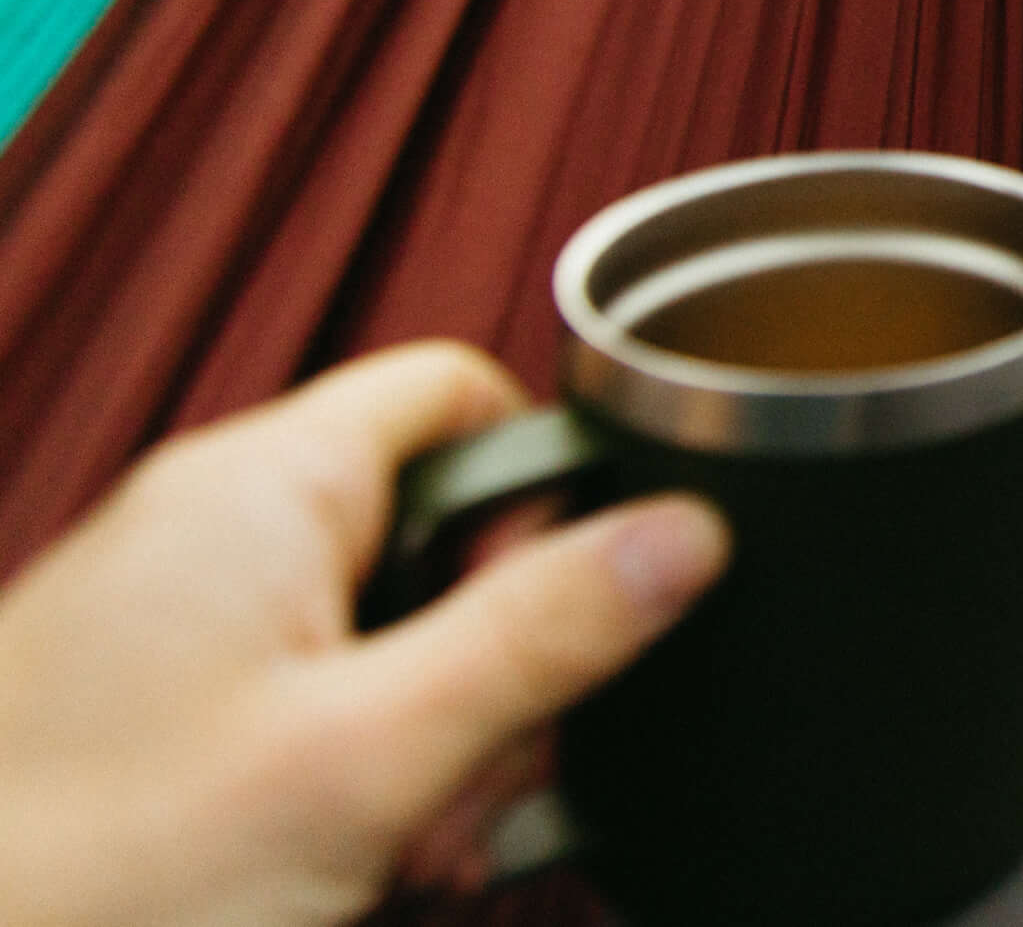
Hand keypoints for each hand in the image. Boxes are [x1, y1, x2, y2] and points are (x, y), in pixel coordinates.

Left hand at [0, 342, 728, 926]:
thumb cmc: (93, 877)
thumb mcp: (372, 755)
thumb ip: (543, 632)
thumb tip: (684, 532)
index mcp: (261, 487)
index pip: (463, 392)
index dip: (549, 484)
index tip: (566, 607)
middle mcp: (205, 524)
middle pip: (434, 524)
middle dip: (493, 654)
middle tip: (490, 768)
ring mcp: (165, 616)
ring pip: (374, 625)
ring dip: (428, 732)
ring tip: (415, 842)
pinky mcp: (139, 704)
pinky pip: (296, 693)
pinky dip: (348, 768)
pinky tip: (352, 862)